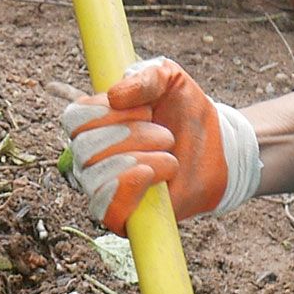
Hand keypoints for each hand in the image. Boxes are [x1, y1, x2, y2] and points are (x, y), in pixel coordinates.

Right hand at [60, 57, 261, 231]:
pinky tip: (149, 175)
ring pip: (95, 176)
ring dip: (139, 160)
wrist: (219, 151)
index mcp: (95, 124)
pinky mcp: (119, 217)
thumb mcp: (171, 80)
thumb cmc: (187, 114)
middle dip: (130, 136)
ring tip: (170, 158)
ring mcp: (102, 189)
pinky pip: (104, 209)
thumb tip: (114, 95)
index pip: (74, 118)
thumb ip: (146, 75)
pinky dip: (126, 189)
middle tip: (165, 135)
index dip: (105, 112)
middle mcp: (91, 158)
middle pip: (85, 147)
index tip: (145, 110)